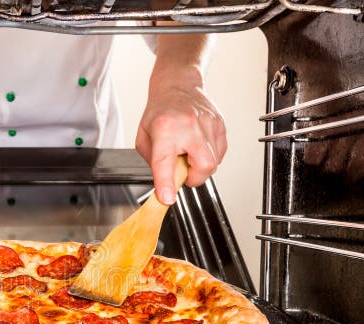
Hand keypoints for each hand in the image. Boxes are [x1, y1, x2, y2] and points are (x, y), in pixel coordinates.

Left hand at [136, 81, 226, 204]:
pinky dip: (209, 157)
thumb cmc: (159, 112)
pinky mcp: (220, 125)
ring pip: (214, 162)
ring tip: (189, 152)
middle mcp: (189, 125)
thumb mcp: (144, 137)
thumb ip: (154, 163)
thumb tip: (166, 184)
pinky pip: (220, 153)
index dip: (167, 184)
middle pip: (204, 165)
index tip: (168, 198)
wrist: (178, 85)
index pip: (165, 162)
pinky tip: (198, 146)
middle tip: (184, 171)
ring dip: (200, 166)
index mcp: (165, 128)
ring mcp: (208, 124)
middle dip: (195, 178)